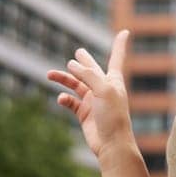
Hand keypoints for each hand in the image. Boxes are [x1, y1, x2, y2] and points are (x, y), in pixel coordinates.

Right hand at [47, 30, 134, 158]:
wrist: (111, 144)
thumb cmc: (113, 116)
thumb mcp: (103, 90)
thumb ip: (88, 75)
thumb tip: (71, 63)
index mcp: (113, 80)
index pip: (116, 58)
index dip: (119, 44)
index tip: (125, 32)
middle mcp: (103, 88)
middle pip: (91, 70)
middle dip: (84, 61)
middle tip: (78, 52)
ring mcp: (93, 101)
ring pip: (76, 85)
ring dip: (64, 79)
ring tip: (50, 74)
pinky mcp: (84, 113)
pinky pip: (71, 102)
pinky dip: (65, 98)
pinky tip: (61, 98)